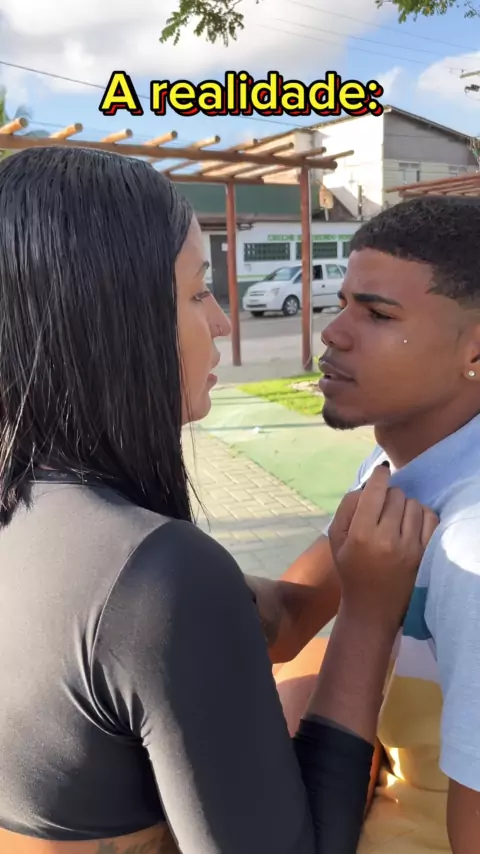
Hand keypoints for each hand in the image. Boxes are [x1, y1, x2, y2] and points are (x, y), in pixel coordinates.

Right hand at [328, 464, 437, 632]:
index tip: (381, 472)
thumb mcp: (336, 538)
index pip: (375, 491)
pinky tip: (410, 523)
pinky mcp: (424, 554)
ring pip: (413, 504)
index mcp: (361, 534)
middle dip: (388, 496)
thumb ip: (347, 507)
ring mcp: (409, 547)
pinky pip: (429, 518)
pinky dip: (420, 514)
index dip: (379, 476)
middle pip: (395, 495)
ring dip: (403, 505)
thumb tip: (367, 484)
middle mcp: (387, 538)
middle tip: (382, 507)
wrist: (372, 608)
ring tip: (395, 518)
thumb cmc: (350, 570)